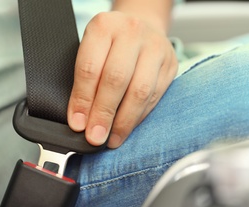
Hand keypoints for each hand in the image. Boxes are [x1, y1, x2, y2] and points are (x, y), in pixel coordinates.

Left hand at [68, 11, 177, 147]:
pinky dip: (139, 117)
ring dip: (124, 121)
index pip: (90, 68)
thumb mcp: (90, 51)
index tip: (78, 124)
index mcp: (104, 26)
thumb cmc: (109, 44)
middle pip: (116, 79)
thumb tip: (80, 120)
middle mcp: (131, 32)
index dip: (83, 100)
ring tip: (112, 139)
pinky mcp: (170, 63)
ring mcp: (155, 47)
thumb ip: (84, 80)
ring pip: (140, 91)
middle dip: (104, 113)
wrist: (140, 27)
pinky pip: (154, 96)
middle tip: (95, 137)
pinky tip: (127, 128)